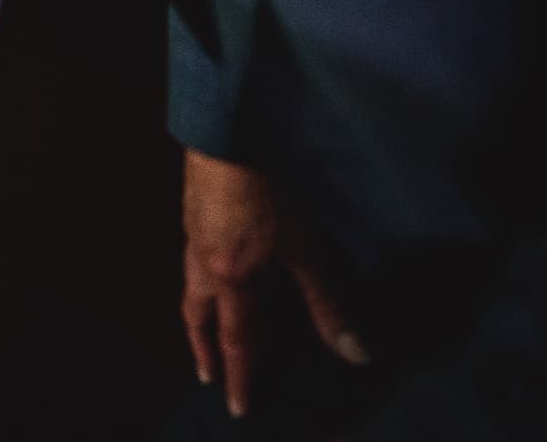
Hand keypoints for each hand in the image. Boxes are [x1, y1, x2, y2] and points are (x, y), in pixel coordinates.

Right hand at [181, 149, 368, 419]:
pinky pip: (191, 265)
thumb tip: (356, 355)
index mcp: (234, 282)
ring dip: (197, 319)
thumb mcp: (305, 250)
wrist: (225, 141)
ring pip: (191, 291)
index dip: (240, 376)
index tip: (237, 406)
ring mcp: (193, 239)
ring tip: (203, 330)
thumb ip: (327, 304)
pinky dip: (199, 285)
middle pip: (199, 318)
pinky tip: (210, 272)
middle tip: (206, 376)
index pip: (237, 342)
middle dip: (203, 349)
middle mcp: (206, 267)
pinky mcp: (192, 216)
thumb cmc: (267, 195)